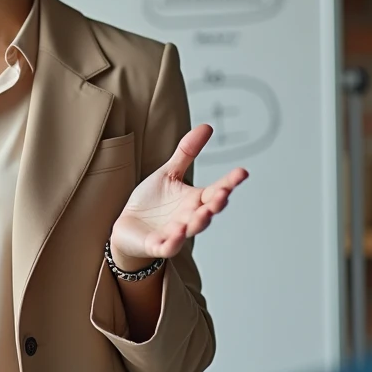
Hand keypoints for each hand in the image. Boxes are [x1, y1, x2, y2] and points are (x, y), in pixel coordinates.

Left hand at [111, 124, 247, 269]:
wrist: (128, 228)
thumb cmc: (151, 202)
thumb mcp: (168, 173)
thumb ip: (187, 152)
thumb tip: (208, 126)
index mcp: (194, 200)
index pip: (216, 190)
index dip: (230, 182)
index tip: (243, 172)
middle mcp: (190, 217)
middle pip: (208, 211)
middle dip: (217, 203)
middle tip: (224, 193)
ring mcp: (176, 233)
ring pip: (193, 228)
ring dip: (200, 221)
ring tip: (205, 212)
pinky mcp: (158, 245)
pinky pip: (169, 245)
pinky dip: (174, 240)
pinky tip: (179, 231)